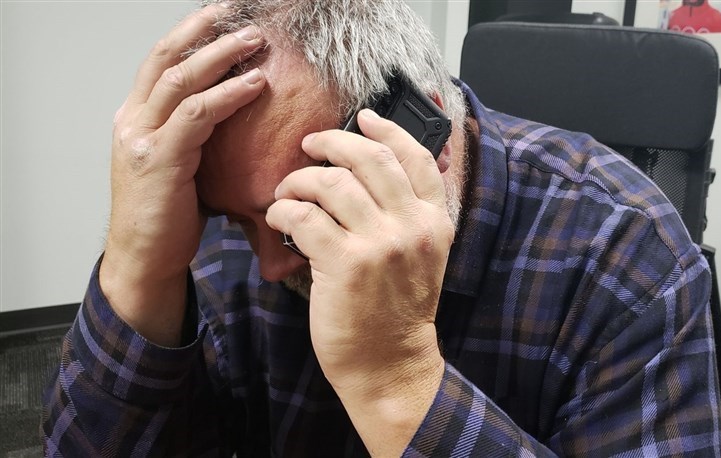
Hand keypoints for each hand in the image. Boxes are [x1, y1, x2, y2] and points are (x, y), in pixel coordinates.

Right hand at [100, 5, 265, 345]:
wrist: (143, 258)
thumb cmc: (167, 215)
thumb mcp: (178, 164)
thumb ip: (194, 135)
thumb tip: (234, 114)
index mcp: (135, 118)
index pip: (161, 62)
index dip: (191, 35)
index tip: (223, 18)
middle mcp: (133, 120)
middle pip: (168, 59)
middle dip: (205, 32)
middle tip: (242, 16)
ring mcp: (142, 138)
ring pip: (182, 80)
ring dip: (222, 56)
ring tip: (255, 43)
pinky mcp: (159, 160)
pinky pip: (197, 116)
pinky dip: (228, 96)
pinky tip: (254, 85)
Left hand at [266, 109, 453, 453]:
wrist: (391, 364)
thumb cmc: (398, 312)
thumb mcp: (421, 257)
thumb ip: (408, 215)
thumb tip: (373, 173)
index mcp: (433, 220)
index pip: (417, 157)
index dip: (388, 130)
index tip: (364, 117)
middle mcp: (411, 226)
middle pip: (370, 158)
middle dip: (333, 141)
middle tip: (310, 144)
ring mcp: (380, 243)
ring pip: (331, 182)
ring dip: (299, 179)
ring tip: (288, 190)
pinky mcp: (344, 263)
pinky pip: (305, 215)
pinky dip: (284, 210)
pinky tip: (279, 217)